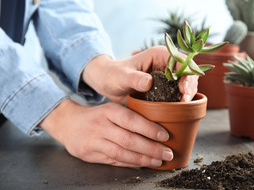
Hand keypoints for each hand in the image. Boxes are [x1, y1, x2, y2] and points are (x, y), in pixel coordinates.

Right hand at [40, 99, 172, 166]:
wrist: (67, 123)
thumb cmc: (96, 115)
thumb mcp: (111, 108)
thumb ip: (129, 116)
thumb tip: (157, 127)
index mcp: (108, 110)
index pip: (132, 120)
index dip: (150, 129)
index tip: (165, 136)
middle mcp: (101, 125)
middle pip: (129, 140)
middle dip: (151, 148)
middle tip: (167, 153)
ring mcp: (94, 141)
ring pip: (122, 153)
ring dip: (143, 159)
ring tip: (158, 161)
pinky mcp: (89, 155)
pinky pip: (114, 161)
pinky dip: (130, 163)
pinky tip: (142, 163)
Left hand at [82, 45, 197, 102]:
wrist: (108, 84)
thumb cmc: (113, 75)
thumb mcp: (121, 76)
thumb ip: (134, 78)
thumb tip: (148, 82)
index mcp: (159, 54)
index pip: (180, 59)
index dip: (186, 72)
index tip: (183, 88)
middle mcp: (167, 63)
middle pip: (188, 71)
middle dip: (190, 85)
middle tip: (185, 100)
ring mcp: (168, 75)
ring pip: (187, 82)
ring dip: (189, 93)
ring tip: (183, 105)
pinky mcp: (167, 87)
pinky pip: (180, 92)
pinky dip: (183, 99)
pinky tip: (180, 108)